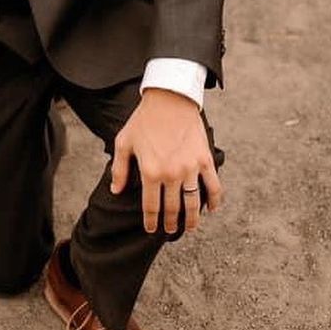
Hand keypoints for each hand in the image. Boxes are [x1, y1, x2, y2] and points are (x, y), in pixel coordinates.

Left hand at [110, 88, 222, 233]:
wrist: (169, 99)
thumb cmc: (143, 120)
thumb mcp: (124, 142)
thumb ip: (120, 169)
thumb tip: (116, 191)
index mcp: (150, 171)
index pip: (151, 207)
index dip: (151, 221)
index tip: (150, 229)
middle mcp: (171, 174)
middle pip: (172, 209)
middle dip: (170, 223)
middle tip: (169, 230)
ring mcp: (190, 168)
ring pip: (193, 203)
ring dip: (192, 219)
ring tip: (189, 227)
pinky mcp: (205, 160)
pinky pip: (214, 187)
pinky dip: (214, 201)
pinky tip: (210, 209)